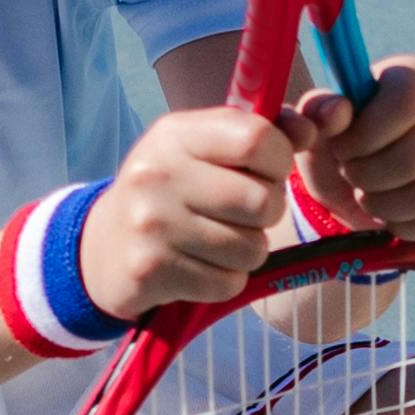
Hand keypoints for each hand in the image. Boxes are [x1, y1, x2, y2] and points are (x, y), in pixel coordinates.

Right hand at [77, 103, 298, 316]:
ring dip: (247, 251)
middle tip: (242, 214)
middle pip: (263, 201)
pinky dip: (225, 280)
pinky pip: (228, 283)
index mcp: (175, 134)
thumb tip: (312, 131)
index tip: (265, 170)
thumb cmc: (170, 191)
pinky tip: (200, 267)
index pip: (256, 139)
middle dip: (267, 213)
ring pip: (251, 248)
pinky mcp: (151, 271)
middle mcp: (157, 174)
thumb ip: (258, 132)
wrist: (102, 248)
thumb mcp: (202, 148)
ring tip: (219, 241)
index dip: (278, 159)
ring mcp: (151, 224)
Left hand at [282, 57, 414, 244]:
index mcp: (412, 75)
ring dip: (387, 206)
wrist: (362, 179)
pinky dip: (412, 226)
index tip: (342, 150)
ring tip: (369, 198)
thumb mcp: (317, 130)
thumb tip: (336, 111)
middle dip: (371, 178)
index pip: (405, 103)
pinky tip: (392, 217)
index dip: (367, 137)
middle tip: (353, 178)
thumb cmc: (340, 146)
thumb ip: (317, 113)